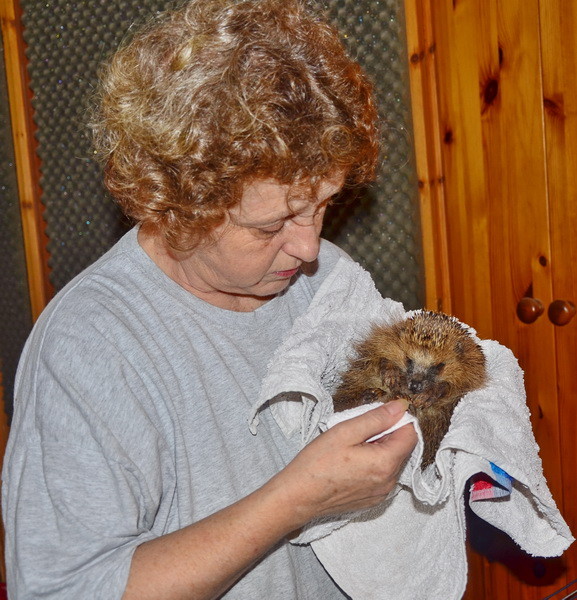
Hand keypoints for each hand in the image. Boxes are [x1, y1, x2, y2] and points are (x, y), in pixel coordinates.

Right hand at [267, 400, 416, 528]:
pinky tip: (350, 462)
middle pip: (402, 449)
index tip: (377, 415)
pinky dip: (372, 464)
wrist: (297, 497)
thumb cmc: (317, 463)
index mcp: (385, 463)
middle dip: (386, 434)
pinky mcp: (371, 500)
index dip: (397, 420)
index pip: (410, 435)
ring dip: (378, 449)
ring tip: (351, 447)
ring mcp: (381, 493)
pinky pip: (381, 475)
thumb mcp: (345, 432)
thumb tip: (400, 407)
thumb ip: (376, 418)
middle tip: (357, 431)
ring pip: (391, 462)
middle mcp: (389, 482)